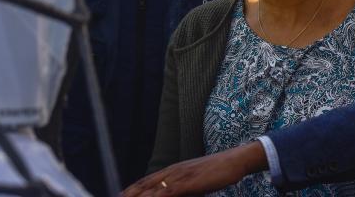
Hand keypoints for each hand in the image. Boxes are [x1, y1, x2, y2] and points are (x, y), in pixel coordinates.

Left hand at [122, 142, 266, 195]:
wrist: (234, 160)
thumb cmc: (217, 172)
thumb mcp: (196, 181)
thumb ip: (183, 188)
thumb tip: (172, 194)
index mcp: (173, 170)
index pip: (147, 181)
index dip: (132, 189)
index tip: (120, 195)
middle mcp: (173, 171)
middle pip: (145, 184)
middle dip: (129, 194)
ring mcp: (180, 175)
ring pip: (152, 189)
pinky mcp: (188, 182)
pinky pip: (168, 192)